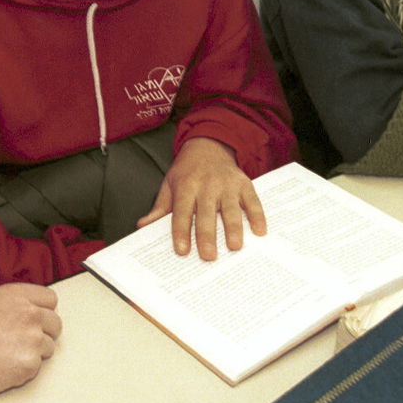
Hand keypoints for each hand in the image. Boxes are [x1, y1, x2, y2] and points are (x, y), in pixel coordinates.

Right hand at [0, 283, 60, 400]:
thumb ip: (13, 305)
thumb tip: (29, 311)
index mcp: (17, 295)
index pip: (50, 300)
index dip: (42, 312)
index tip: (34, 321)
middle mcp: (29, 313)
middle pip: (55, 324)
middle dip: (42, 334)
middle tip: (20, 343)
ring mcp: (31, 339)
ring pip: (47, 348)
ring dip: (31, 354)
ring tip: (4, 356)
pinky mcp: (29, 364)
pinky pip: (35, 369)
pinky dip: (21, 372)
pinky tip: (0, 368)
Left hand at [138, 137, 264, 259]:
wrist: (208, 146)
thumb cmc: (187, 171)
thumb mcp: (169, 185)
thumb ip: (160, 208)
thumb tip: (142, 227)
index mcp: (186, 186)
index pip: (182, 212)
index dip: (181, 231)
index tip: (182, 250)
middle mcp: (206, 184)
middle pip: (206, 213)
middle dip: (207, 235)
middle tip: (208, 256)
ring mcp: (227, 184)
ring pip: (230, 208)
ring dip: (233, 228)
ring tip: (234, 247)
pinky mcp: (244, 183)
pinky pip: (252, 200)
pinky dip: (257, 215)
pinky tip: (259, 231)